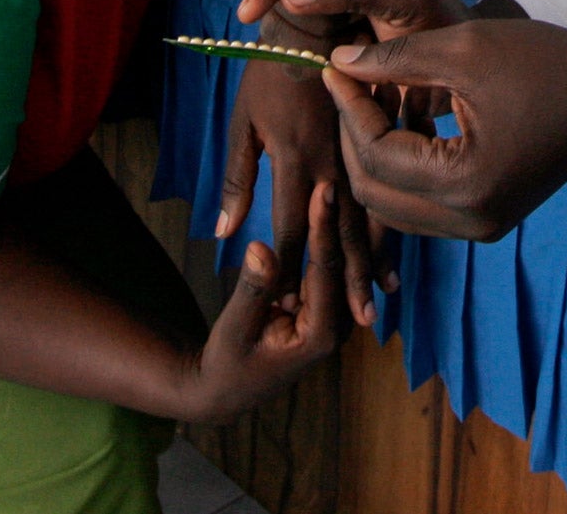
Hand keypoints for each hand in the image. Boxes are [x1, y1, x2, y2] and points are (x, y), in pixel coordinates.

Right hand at [181, 181, 343, 422]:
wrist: (227, 387)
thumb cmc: (227, 362)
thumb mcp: (234, 329)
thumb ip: (252, 290)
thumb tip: (262, 248)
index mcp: (320, 337)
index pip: (325, 272)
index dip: (322, 229)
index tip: (320, 190)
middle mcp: (336, 328)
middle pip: (339, 264)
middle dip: (333, 220)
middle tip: (330, 178)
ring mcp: (332, 318)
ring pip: (337, 263)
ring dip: (330, 225)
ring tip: (328, 183)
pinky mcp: (322, 308)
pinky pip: (327, 267)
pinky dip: (324, 237)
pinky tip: (322, 207)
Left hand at [218, 40, 395, 327]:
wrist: (315, 23)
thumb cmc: (269, 72)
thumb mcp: (243, 122)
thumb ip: (236, 181)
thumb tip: (223, 235)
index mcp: (295, 159)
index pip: (296, 232)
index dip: (293, 274)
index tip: (291, 309)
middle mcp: (332, 163)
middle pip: (340, 236)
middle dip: (344, 283)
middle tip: (353, 327)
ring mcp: (357, 152)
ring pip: (369, 219)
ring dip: (371, 263)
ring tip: (376, 303)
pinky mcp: (374, 138)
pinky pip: (386, 190)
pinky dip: (389, 227)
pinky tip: (394, 252)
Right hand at [237, 0, 468, 40]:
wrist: (455, 55)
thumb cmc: (440, 21)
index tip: (249, 15)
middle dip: (293, 26)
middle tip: (323, 55)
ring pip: (284, 19)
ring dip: (301, 46)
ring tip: (339, 58)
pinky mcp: (324, 23)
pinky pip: (295, 40)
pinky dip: (305, 58)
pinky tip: (333, 64)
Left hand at [319, 14, 566, 240]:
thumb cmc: (545, 62)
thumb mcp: (464, 48)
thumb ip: (396, 59)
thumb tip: (339, 63)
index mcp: (467, 184)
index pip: (377, 157)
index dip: (349, 110)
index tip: (335, 67)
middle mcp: (472, 221)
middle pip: (376, 193)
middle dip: (353, 136)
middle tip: (348, 83)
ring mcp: (482, 226)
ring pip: (394, 205)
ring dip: (374, 154)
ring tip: (373, 96)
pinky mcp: (488, 216)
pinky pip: (421, 203)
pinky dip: (402, 166)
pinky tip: (405, 117)